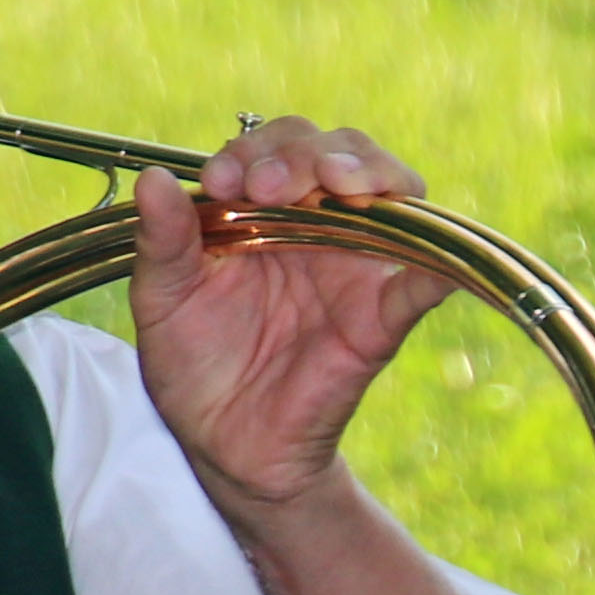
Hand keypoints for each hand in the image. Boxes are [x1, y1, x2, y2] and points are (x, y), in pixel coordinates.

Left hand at [128, 117, 450, 518]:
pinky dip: (437, 267)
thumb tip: (156, 179)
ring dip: (367, 172)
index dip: (255, 151)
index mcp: (261, 211)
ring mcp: (353, 266)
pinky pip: (422, 286)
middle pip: (337, 152)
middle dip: (306, 152)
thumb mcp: (163, 302)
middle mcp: (315, 225)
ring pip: (389, 193)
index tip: (223, 182)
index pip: (277, 147)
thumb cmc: (195, 367)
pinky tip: (435, 262)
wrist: (224, 447)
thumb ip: (162, 243)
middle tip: (269, 184)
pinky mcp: (380, 319)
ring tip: (335, 183)